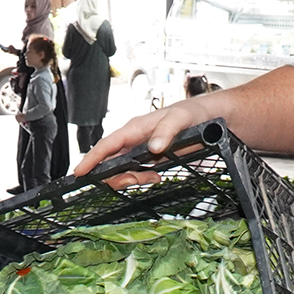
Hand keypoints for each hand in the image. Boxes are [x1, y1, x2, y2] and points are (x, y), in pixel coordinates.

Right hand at [74, 100, 213, 186]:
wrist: (213, 117)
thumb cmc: (196, 112)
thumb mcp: (183, 118)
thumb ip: (168, 130)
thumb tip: (154, 147)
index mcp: (137, 127)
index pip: (108, 144)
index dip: (92, 158)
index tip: (80, 172)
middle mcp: (136, 137)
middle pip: (112, 161)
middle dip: (117, 175)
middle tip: (135, 180)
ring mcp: (143, 148)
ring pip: (123, 168)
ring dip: (133, 178)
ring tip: (152, 178)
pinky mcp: (152, 157)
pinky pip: (137, 171)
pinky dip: (143, 178)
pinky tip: (156, 177)